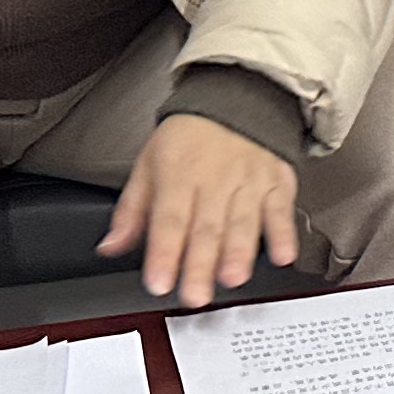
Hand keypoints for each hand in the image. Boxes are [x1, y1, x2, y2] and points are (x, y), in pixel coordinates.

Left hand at [98, 113, 301, 308]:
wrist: (238, 98)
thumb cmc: (190, 137)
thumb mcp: (149, 163)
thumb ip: (131, 210)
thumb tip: (110, 247)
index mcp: (177, 175)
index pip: (169, 220)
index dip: (164, 254)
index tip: (159, 283)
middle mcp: (215, 179)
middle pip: (206, 228)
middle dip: (200, 265)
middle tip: (195, 295)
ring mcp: (249, 180)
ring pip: (243, 221)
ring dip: (238, 252)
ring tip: (232, 278)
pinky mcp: (277, 182)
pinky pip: (281, 209)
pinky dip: (283, 233)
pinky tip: (282, 255)